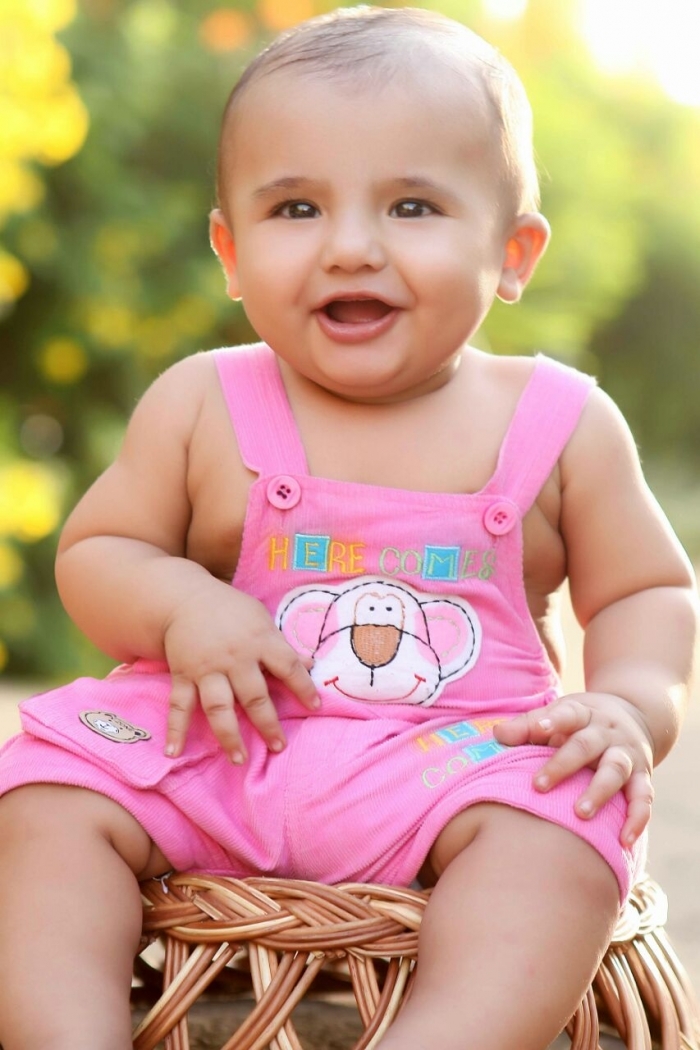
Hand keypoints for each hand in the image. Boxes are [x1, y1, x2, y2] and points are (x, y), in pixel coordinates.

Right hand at [162, 582, 318, 762]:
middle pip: (253, 696)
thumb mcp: (261, 619)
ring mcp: (206, 669)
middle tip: (278, 746)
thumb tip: (312, 665)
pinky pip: (179, 705)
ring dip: (228, 735)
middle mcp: (234, 658)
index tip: (315, 706)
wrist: (184, 598)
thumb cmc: (231, 610)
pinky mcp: (182, 675)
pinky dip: (175, 729)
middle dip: (267, 723)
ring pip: (218, 707)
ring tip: (239, 759)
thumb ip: (282, 645)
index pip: (288, 666)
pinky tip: (173, 752)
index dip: (303, 687)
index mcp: (260, 641)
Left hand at [493, 692, 654, 846]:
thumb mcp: (559, 714)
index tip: (538, 729)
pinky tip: (624, 841)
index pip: (567, 714)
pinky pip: (643, 798)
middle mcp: (607, 732)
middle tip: (538, 786)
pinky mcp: (643, 776)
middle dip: (563, 765)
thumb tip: (497, 734)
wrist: (634, 715)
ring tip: (581, 813)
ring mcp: (626, 754)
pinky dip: (637, 819)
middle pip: (586, 745)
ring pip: (614, 770)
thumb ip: (528, 725)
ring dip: (599, 792)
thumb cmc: (581, 721)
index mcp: (583, 713)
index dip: (552, 721)